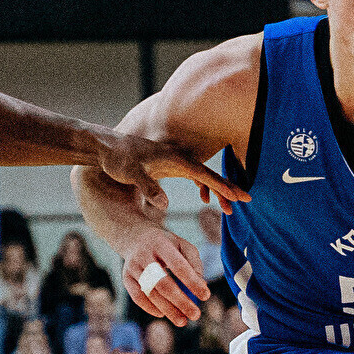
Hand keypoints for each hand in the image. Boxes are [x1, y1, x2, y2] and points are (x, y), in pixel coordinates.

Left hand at [91, 127, 243, 210]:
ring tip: (229, 207)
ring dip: (217, 190)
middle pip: (210, 175)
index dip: (223, 185)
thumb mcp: (130, 173)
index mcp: (175, 159)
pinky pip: (193, 176)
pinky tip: (206, 199)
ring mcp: (175, 161)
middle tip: (247, 199)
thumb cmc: (118, 158)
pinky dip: (204, 187)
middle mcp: (179, 158)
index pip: (205, 174)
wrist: (106, 147)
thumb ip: (148, 187)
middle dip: (228, 188)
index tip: (239, 195)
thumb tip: (164, 205)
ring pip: (203, 176)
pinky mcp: (169, 164)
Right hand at [118, 227, 209, 323]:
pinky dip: (150, 308)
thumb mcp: (182, 245)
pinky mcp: (126, 277)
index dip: (192, 282)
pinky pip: (137, 296)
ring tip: (182, 321)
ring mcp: (132, 267)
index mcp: (161, 244)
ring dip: (167, 309)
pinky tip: (163, 314)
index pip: (178, 266)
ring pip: (150, 293)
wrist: (135, 237)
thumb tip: (201, 285)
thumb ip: (194, 263)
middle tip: (196, 315)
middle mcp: (144, 255)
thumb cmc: (166, 244)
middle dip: (181, 301)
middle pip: (162, 283)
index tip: (206, 296)